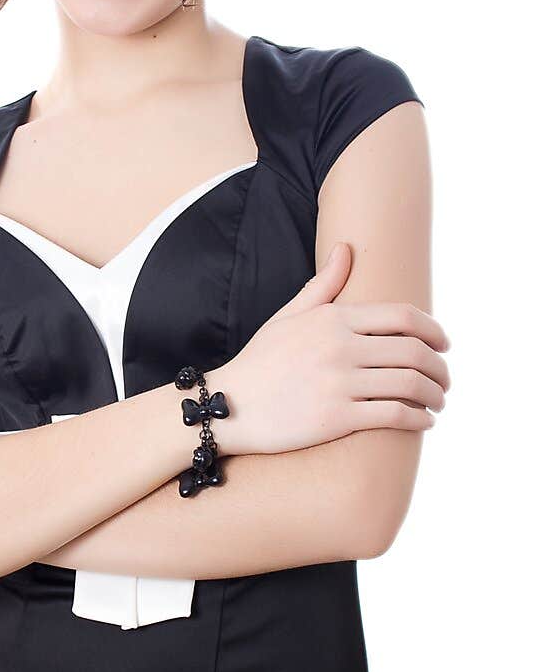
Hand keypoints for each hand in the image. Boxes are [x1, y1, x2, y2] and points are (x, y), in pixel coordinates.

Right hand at [213, 241, 451, 456]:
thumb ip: (323, 284)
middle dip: (440, 367)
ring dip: (434, 395)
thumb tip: (346, 248)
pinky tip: (423, 422)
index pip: (403, 316)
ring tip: (438, 402)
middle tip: (445, 380)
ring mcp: (339, 382)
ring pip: (410, 384)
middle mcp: (340, 347)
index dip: (434, 330)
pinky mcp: (336, 417)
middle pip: (414, 351)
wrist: (227, 405)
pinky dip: (418, 419)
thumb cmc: (260, 362)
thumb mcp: (288, 316)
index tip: (444, 345)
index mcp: (334, 319)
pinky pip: (393, 416)